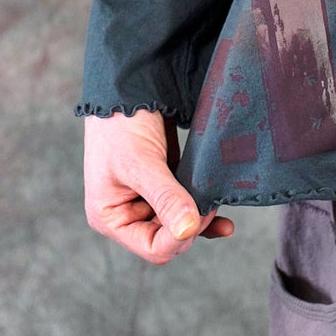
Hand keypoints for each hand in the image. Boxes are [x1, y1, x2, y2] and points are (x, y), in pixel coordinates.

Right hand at [83, 109, 234, 262]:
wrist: (129, 87)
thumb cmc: (121, 125)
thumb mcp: (141, 162)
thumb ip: (165, 197)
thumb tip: (189, 230)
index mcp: (111, 218)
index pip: (153, 247)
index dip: (180, 236)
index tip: (202, 211)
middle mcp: (127, 214)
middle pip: (169, 238)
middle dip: (192, 224)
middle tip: (211, 201)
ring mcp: (147, 200)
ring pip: (181, 224)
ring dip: (200, 217)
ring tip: (217, 202)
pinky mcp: (165, 184)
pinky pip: (186, 207)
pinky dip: (203, 212)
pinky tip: (224, 221)